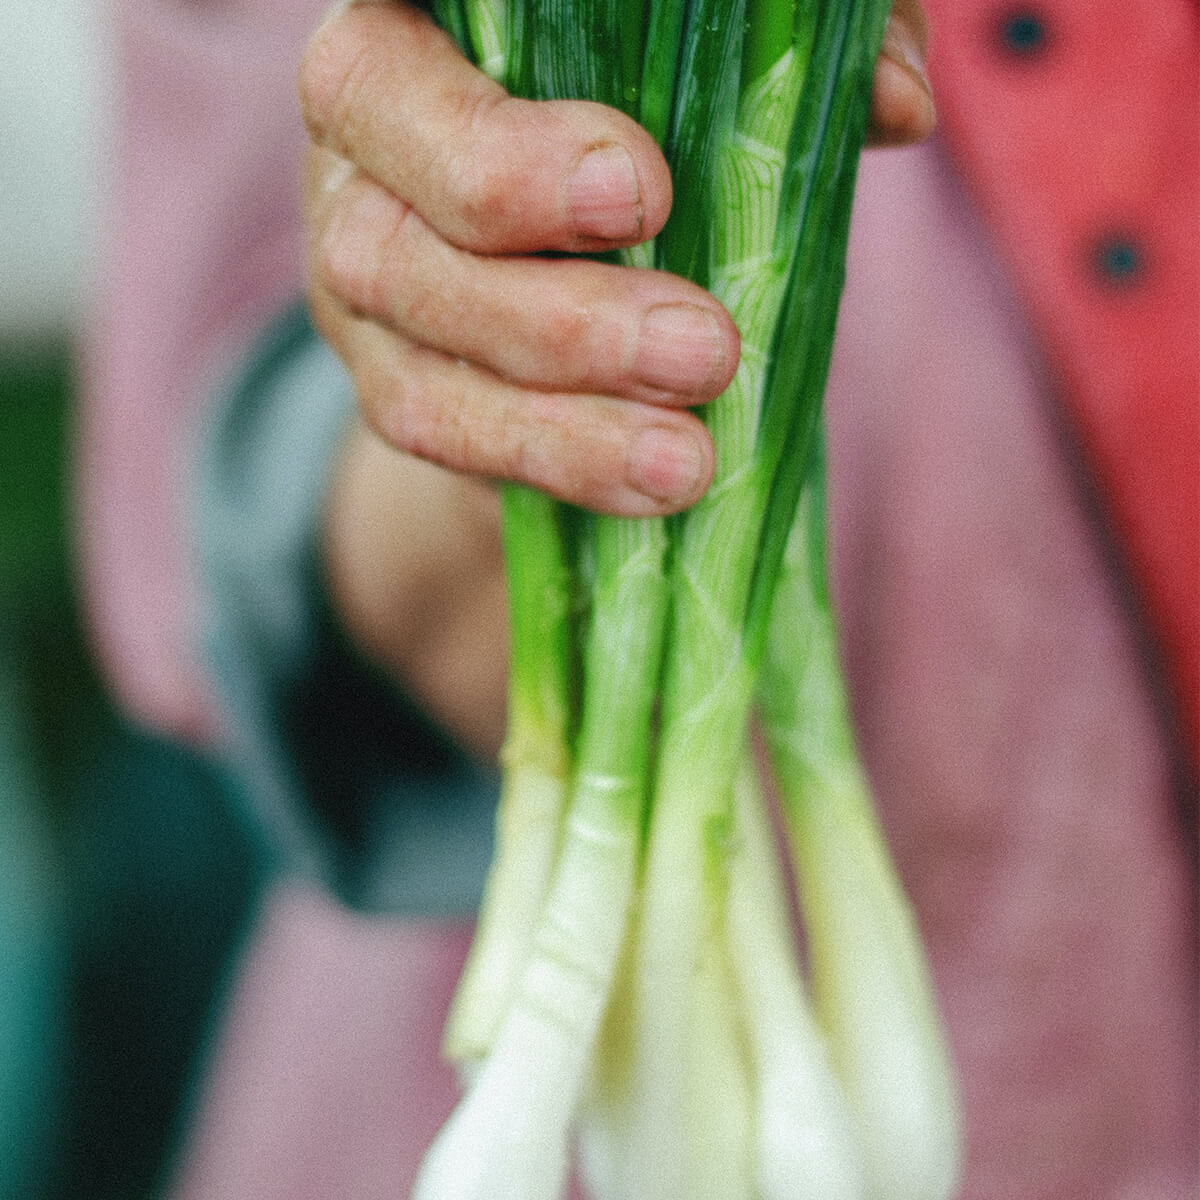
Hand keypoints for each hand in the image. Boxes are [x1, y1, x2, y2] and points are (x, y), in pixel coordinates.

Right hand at [300, 0, 932, 517]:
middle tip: (703, 348)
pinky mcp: (389, 375)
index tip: (644, 193)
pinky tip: (652, 488)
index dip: (508, 144)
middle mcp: (367, 149)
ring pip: (420, 343)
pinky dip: (550, 463)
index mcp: (422, 38)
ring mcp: (357, 267)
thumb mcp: (702, 92)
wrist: (553, 290)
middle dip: (557, 306)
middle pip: (406, 226)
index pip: (402, 61)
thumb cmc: (638, 150)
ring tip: (689, 457)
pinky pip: (438, 427)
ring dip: (560, 416)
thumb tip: (893, 101)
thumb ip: (781, 64)